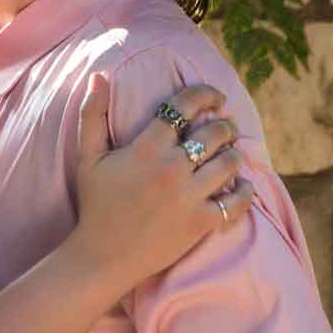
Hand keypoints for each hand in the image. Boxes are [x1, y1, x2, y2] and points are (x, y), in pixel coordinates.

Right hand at [65, 77, 254, 287]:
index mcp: (147, 148)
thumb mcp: (87, 157)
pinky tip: (241, 187)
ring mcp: (189, 196)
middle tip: (225, 128)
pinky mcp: (201, 223)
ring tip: (230, 155)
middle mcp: (172, 168)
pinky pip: (237, 201)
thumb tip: (99, 76)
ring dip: (234, 155)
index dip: (205, 93)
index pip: (185, 106)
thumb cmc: (97, 204)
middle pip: (216, 132)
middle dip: (225, 125)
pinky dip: (244, 191)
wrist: (104, 256)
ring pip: (230, 163)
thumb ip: (92, 114)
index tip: (215, 97)